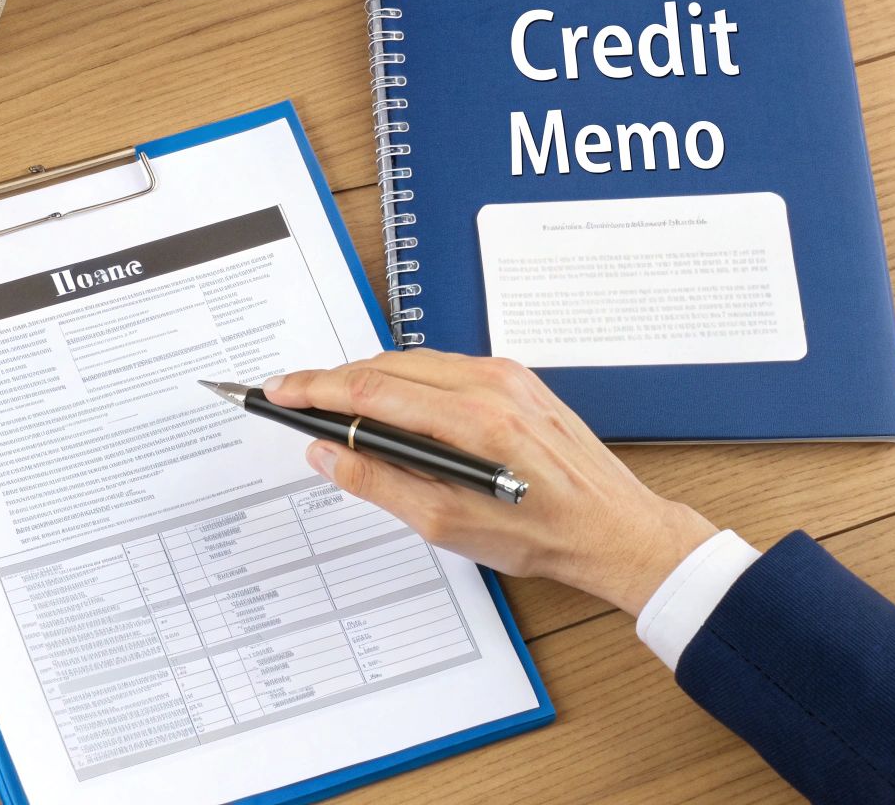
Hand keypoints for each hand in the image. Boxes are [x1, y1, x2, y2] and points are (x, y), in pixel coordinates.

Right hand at [265, 350, 717, 614]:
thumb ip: (379, 483)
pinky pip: (445, 366)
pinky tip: (392, 402)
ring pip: (414, 361)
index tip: (280, 390)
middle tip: (294, 399)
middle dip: (333, 381)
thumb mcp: (448, 525)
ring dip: (368, 378)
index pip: (370, 391)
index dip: (315, 388)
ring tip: (334, 405)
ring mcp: (507, 377)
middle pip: (386, 367)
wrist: (614, 528)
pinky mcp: (517, 379)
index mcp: (473, 421)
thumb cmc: (544, 534)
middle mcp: (491, 386)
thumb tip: (328, 454)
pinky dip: (406, 379)